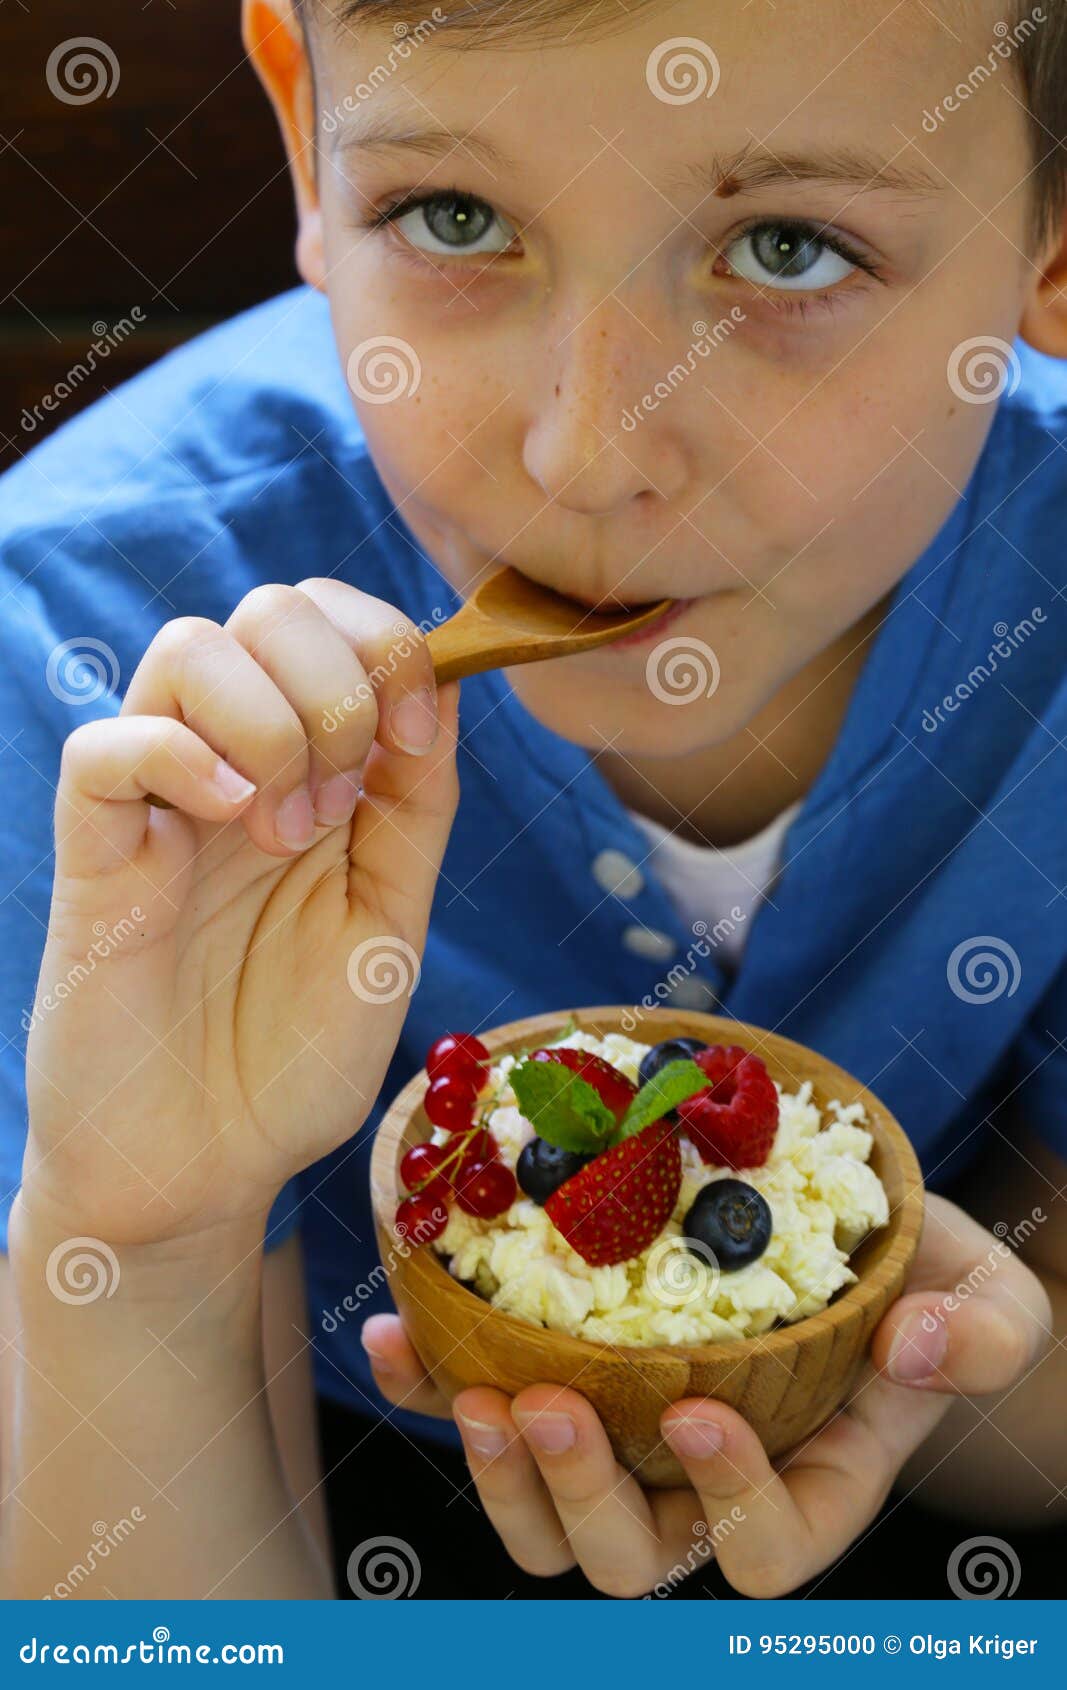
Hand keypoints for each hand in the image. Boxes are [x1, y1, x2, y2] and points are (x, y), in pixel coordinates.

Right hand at [24, 581, 457, 1245]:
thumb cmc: (295, 1054)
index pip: (335, 623)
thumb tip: (444, 682)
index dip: (389, 644)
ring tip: (286, 832)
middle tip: (346, 798)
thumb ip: (416, 808)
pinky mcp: (94, 856)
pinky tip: (231, 820)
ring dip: (268, 719)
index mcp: (311, 770)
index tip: (416, 734)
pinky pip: (106, 747)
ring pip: (187, 648)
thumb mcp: (390, 922)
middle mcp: (235, 766)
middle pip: (267, 609)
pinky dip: (179, 754)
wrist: (204, 1168)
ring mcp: (160, 805)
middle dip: (335, 679)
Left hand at [362, 1193, 1051, 1595]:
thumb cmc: (913, 1266)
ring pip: (541, 1518)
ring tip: (478, 1392)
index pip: (766, 1552)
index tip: (700, 1411)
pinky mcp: (552, 1373)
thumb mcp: (982, 1287)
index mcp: (804, 1480)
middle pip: (626, 1556)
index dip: (731, 1508)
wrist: (825, 1208)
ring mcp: (621, 1436)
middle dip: (580, 1497)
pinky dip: (424, 1384)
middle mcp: (700, 1481)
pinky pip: (473, 1406)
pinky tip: (392, 1330)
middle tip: (548, 1405)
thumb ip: (983, 1331)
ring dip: (496, 1471)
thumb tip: (918, 1350)